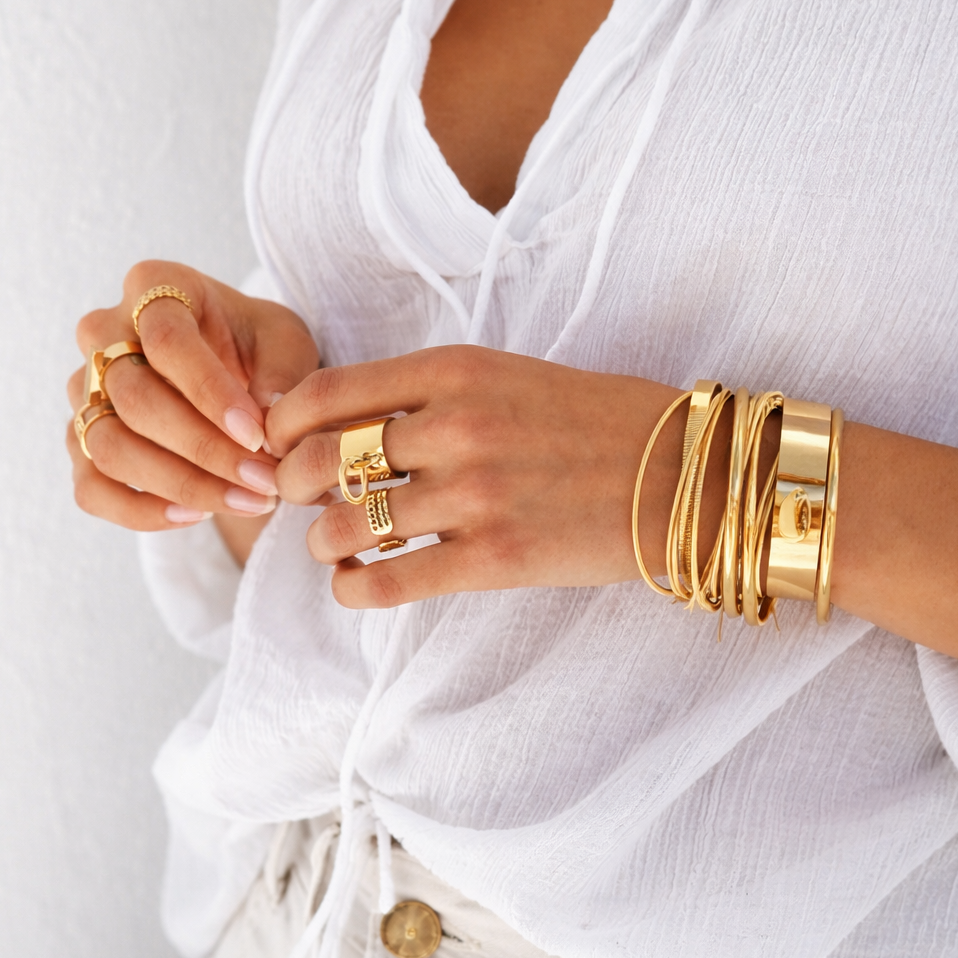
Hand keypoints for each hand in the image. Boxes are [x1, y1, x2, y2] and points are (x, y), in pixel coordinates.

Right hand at [67, 260, 319, 538]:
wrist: (233, 370)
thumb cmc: (256, 346)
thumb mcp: (286, 341)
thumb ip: (281, 370)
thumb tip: (267, 414)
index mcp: (154, 287)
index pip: (166, 339)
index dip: (210, 392)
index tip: (258, 434)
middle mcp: (103, 333)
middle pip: (133, 398)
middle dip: (204, 448)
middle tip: (264, 479)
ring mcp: (84, 389)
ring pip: (109, 446)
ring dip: (182, 485)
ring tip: (247, 501)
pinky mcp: (80, 439)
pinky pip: (91, 488)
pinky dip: (141, 512)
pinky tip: (196, 515)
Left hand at [267, 346, 688, 607]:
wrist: (677, 474)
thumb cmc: (589, 420)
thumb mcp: (503, 375)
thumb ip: (425, 391)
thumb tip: (337, 423)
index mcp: (454, 369)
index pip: (325, 393)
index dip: (283, 425)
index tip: (280, 443)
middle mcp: (455, 425)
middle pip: (322, 460)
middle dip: (294, 486)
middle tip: (301, 499)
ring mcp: (474, 493)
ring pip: (346, 526)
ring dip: (324, 541)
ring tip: (336, 543)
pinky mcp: (493, 557)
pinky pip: (387, 581)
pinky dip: (352, 587)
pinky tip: (356, 583)